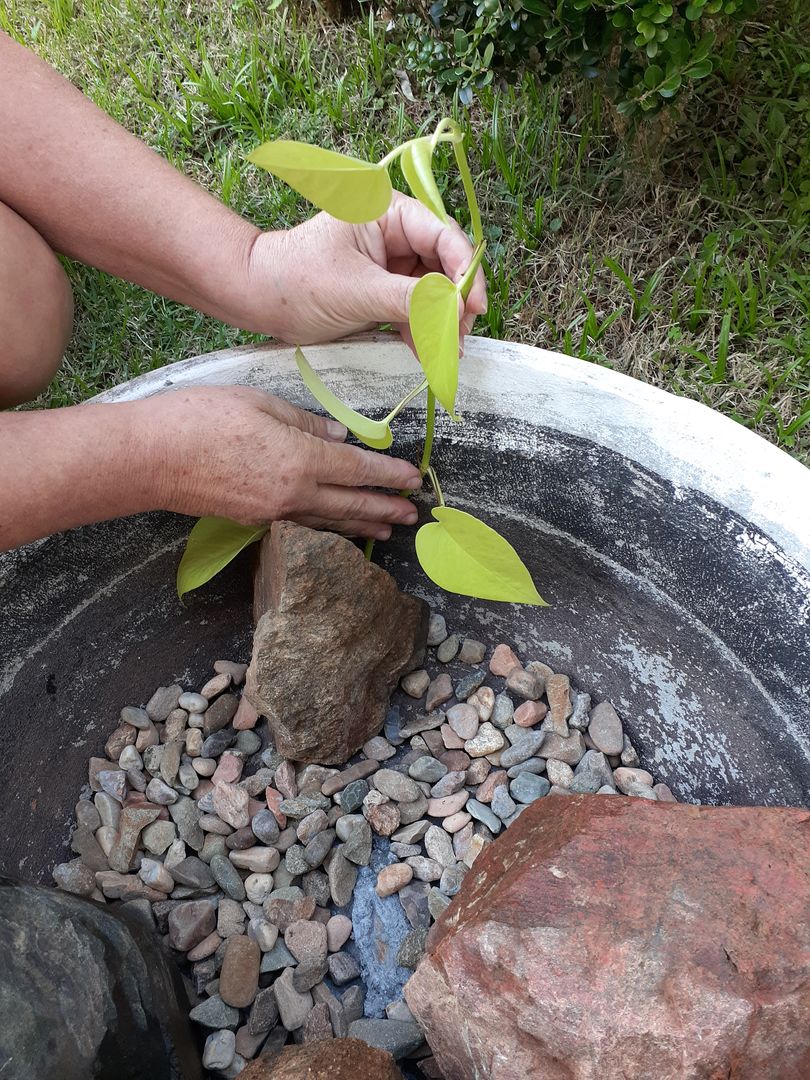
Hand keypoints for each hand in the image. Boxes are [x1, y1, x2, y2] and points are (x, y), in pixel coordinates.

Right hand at [148, 386, 421, 539]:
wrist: (148, 458)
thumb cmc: (199, 418)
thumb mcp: (258, 403)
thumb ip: (304, 422)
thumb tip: (338, 436)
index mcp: (300, 459)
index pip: (358, 469)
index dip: (388, 475)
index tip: (413, 480)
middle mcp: (293, 493)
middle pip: (351, 504)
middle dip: (385, 508)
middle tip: (413, 515)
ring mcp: (273, 513)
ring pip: (329, 521)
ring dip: (362, 526)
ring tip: (387, 530)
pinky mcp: (253, 520)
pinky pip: (304, 524)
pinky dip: (328, 527)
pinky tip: (338, 528)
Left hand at [243, 192, 486, 345]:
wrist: (259, 301)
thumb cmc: (296, 282)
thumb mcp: (358, 291)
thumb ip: (411, 300)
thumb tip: (455, 311)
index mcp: (387, 212)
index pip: (442, 235)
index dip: (465, 270)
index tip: (475, 306)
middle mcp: (395, 233)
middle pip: (444, 264)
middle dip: (455, 301)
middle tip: (461, 336)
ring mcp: (391, 263)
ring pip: (434, 290)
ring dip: (442, 321)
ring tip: (447, 351)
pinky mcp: (384, 290)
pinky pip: (415, 309)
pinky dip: (423, 331)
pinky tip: (429, 353)